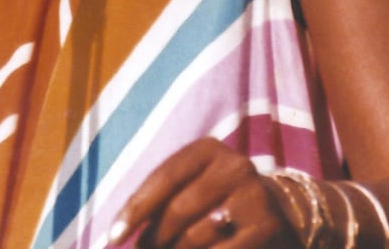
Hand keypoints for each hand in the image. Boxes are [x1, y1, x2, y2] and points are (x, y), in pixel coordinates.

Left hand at [107, 138, 293, 247]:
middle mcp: (234, 166)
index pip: (163, 178)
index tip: (112, 237)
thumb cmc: (216, 197)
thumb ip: (160, 199)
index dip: (134, 209)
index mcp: (208, 149)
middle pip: (178, 211)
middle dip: (153, 239)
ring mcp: (253, 197)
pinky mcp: (265, 227)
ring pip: (195, 236)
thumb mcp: (191, 184)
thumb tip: (119, 232)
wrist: (276, 208)